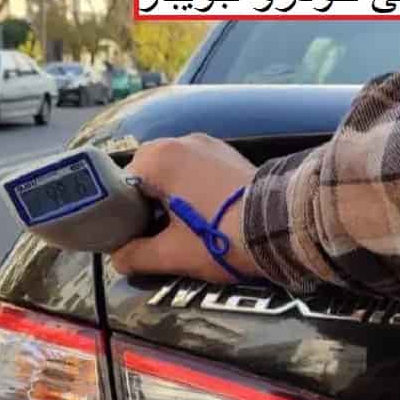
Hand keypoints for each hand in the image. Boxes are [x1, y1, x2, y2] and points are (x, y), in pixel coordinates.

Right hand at [110, 134, 260, 281]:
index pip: (121, 185)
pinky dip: (196, 190)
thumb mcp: (173, 254)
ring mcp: (210, 145)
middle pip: (149, 176)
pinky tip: (206, 214)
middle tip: (160, 236)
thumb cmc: (221, 238)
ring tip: (185, 228)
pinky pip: (200, 170)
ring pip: (176, 173)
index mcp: (158, 157)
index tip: (133, 238)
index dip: (123, 215)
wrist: (282, 227)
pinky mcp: (231, 155)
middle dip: (149, 205)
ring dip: (173, 198)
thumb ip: (136, 256)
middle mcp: (181, 141)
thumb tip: (118, 258)